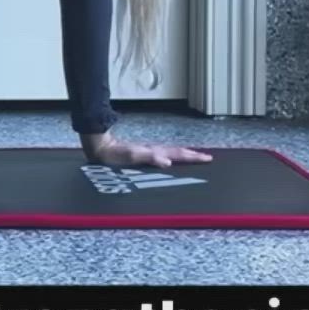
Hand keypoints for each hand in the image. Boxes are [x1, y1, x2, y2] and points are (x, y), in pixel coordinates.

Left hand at [81, 131, 211, 169]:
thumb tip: (167, 161)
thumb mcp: (132, 157)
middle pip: (178, 152)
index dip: (192, 157)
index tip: (207, 158)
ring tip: (195, 156)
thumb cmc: (114, 154)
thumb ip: (150, 158)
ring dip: (185, 155)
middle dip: (193, 155)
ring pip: (172, 152)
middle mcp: (154, 151)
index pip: (178, 154)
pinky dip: (173, 156)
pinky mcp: (143, 154)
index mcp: (154, 152)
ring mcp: (149, 152)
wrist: (101, 148)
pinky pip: (164, 155)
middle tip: (207, 157)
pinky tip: (172, 159)